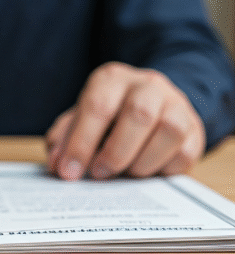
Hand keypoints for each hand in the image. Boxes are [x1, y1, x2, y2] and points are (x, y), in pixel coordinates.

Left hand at [46, 62, 204, 179]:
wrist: (149, 102)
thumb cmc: (107, 115)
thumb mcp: (79, 119)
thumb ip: (63, 139)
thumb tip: (58, 165)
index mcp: (111, 79)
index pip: (97, 106)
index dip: (81, 143)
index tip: (68, 172)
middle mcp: (146, 85)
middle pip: (138, 114)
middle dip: (115, 153)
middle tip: (99, 174)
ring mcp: (175, 103)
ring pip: (169, 130)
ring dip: (143, 162)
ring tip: (125, 173)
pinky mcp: (195, 127)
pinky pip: (187, 151)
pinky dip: (164, 168)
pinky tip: (146, 170)